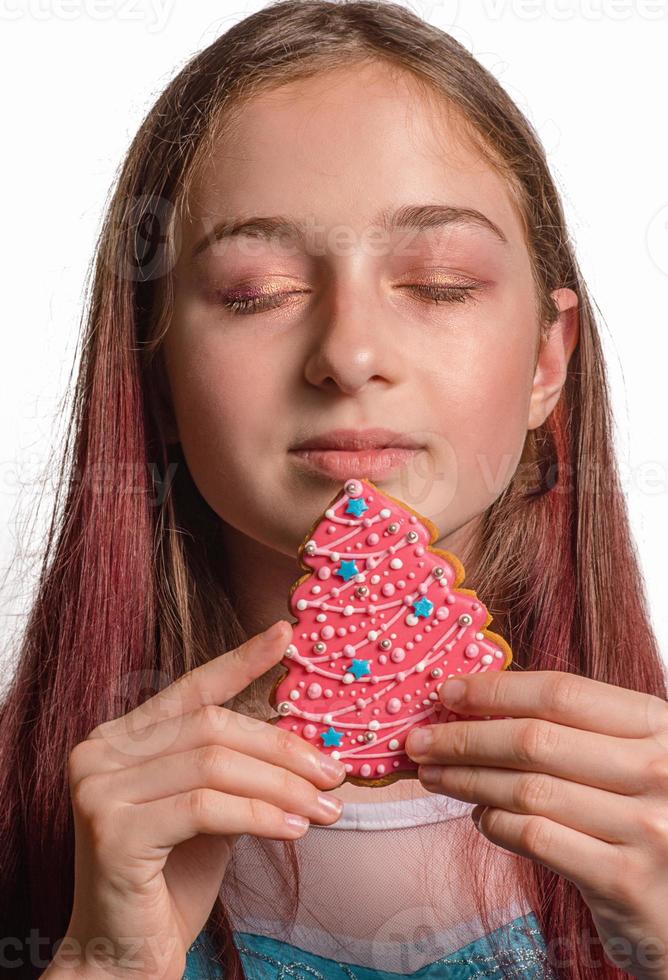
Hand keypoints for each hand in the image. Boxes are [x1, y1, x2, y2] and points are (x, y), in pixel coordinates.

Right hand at [55, 621, 346, 978]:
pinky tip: (294, 830)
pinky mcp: (110, 830)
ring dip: (281, 785)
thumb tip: (301, 735)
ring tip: (324, 808)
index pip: (191, 689)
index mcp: (120, 737)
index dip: (241, 661)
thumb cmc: (171, 882)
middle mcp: (100, 752)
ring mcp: (98, 789)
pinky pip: (205, 807)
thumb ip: (236, 767)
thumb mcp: (210, 811)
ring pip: (214, 764)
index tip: (286, 635)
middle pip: (211, 726)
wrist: (124, 958)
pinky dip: (259, 814)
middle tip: (332, 773)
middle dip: (282, 748)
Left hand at [404, 670, 667, 979]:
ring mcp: (646, 827)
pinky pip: (535, 837)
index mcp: (658, 724)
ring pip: (527, 789)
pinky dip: (495, 824)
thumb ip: (578, 729)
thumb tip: (482, 704)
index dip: (496, 689)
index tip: (448, 692)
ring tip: (435, 777)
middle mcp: (658, 770)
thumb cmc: (650, 819)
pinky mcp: (623, 880)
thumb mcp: (633, 757)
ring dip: (467, 780)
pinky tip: (479, 818)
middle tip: (419, 742)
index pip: (561, 693)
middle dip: (464, 738)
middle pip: (536, 740)